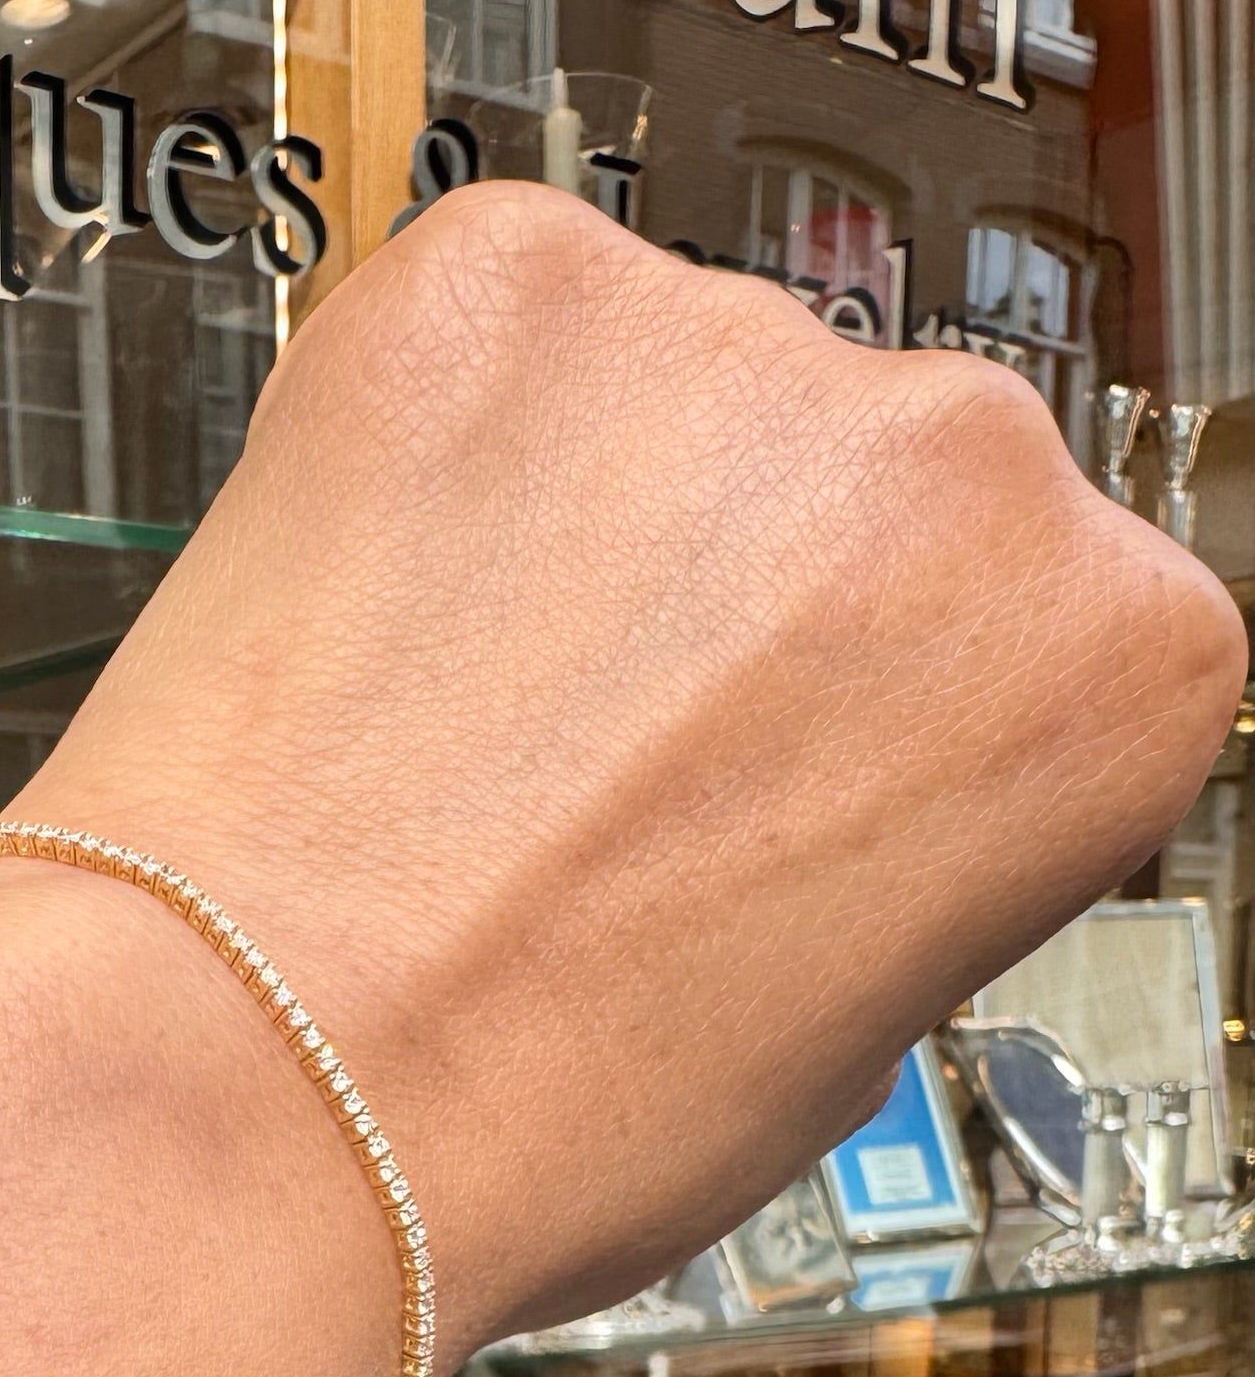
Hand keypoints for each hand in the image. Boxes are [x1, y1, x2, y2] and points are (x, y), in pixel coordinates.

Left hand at [14, 182, 1243, 1349]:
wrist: (265, 1063)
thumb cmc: (544, 1095)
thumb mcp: (853, 1013)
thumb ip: (905, 816)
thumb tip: (829, 741)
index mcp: (1111, 654)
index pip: (1047, 606)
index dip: (896, 694)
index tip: (812, 739)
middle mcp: (958, 458)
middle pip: (870, 481)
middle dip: (759, 586)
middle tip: (619, 721)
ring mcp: (728, 341)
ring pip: (682, 394)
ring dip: (599, 505)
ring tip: (475, 682)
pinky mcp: (502, 280)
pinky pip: (506, 330)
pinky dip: (448, 431)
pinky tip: (394, 589)